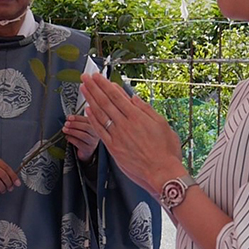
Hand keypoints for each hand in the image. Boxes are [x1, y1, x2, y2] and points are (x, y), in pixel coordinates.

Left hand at [62, 114, 99, 162]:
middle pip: (86, 127)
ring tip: (65, 130)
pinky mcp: (88, 149)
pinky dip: (71, 139)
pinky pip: (79, 143)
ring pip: (83, 135)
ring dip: (72, 131)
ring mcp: (93, 142)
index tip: (69, 117)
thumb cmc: (83, 136)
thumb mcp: (82, 127)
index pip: (87, 120)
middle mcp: (95, 133)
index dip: (77, 118)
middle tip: (66, 123)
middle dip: (74, 124)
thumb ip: (77, 122)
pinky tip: (67, 137)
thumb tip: (69, 118)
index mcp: (94, 125)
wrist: (86, 149)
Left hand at [79, 73, 184, 193]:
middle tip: (85, 77)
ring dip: (90, 100)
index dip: (104, 84)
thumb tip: (134, 98)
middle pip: (105, 102)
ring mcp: (117, 136)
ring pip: (100, 114)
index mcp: (137, 116)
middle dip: (94, 88)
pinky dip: (93, 119)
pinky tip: (87, 111)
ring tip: (83, 89)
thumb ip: (146, 110)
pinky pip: (100, 131)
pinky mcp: (113, 148)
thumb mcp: (161, 124)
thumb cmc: (166, 150)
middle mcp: (125, 124)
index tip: (97, 76)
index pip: (116, 96)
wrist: (161, 172)